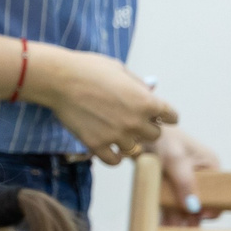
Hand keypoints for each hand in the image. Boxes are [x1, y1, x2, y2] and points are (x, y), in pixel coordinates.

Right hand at [32, 49, 173, 163]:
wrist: (59, 79)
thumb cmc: (88, 69)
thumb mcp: (120, 70)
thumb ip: (138, 85)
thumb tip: (148, 94)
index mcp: (147, 101)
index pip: (172, 117)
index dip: (163, 114)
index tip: (154, 113)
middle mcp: (136, 121)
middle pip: (155, 135)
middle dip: (145, 128)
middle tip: (130, 121)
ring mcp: (116, 135)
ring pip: (136, 149)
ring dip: (128, 141)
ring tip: (115, 132)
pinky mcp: (97, 144)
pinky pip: (114, 160)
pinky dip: (113, 156)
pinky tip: (107, 146)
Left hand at [154, 125, 221, 224]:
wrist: (136, 130)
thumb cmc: (162, 139)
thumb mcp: (176, 160)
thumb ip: (185, 184)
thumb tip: (193, 208)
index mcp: (210, 166)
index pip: (218, 193)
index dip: (211, 207)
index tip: (200, 218)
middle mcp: (198, 175)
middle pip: (199, 201)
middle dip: (192, 219)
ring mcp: (181, 180)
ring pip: (182, 205)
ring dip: (178, 220)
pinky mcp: (165, 183)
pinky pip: (168, 202)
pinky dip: (165, 214)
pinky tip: (161, 227)